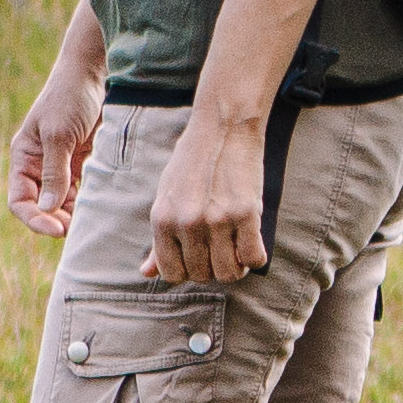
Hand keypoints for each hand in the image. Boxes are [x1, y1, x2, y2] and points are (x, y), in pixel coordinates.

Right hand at [6, 69, 100, 238]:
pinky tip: (99, 209)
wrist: (93, 74)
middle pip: (41, 206)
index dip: (34, 219)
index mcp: (24, 158)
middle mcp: (40, 166)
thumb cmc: (68, 98)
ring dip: (73, 215)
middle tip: (76, 231)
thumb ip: (55, 172)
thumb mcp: (58, 134)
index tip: (57, 230)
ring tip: (89, 223)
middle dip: (55, 221)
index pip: (19, 200)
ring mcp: (62, 165)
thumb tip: (48, 209)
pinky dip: (87, 202)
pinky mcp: (83, 162)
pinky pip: (82, 190)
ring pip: (63, 202)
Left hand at [142, 109, 269, 283]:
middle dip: (214, 268)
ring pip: (228, 272)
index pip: (172, 273)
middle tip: (223, 251)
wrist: (223, 128)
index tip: (200, 259)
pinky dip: (255, 258)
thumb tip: (147, 272)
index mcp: (163, 220)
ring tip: (238, 250)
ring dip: (236, 267)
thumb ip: (160, 238)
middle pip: (202, 275)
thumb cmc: (193, 162)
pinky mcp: (246, 213)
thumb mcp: (166, 197)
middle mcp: (187, 223)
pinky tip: (253, 242)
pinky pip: (253, 258)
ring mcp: (217, 220)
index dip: (188, 272)